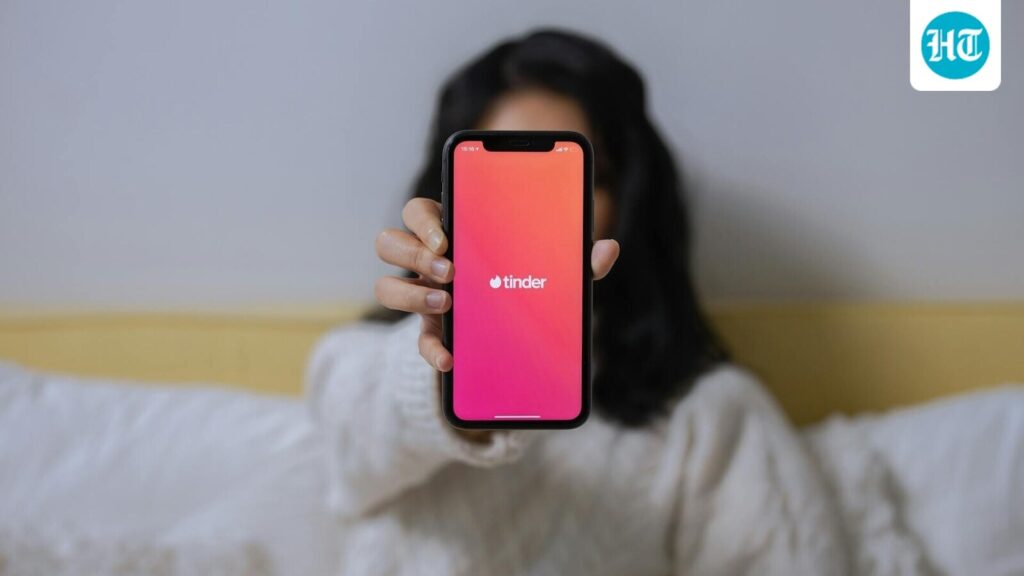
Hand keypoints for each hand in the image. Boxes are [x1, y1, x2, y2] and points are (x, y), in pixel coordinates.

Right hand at [375, 197, 619, 372]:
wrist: (516, 338)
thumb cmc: (528, 284)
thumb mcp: (554, 273)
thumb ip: (577, 260)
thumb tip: (608, 248)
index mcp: (454, 233)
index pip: (418, 211)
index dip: (423, 219)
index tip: (446, 235)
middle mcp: (429, 262)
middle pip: (389, 241)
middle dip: (413, 252)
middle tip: (451, 270)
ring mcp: (424, 297)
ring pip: (385, 285)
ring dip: (409, 292)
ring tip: (446, 303)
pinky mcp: (432, 333)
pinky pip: (415, 340)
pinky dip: (431, 351)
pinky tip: (451, 360)